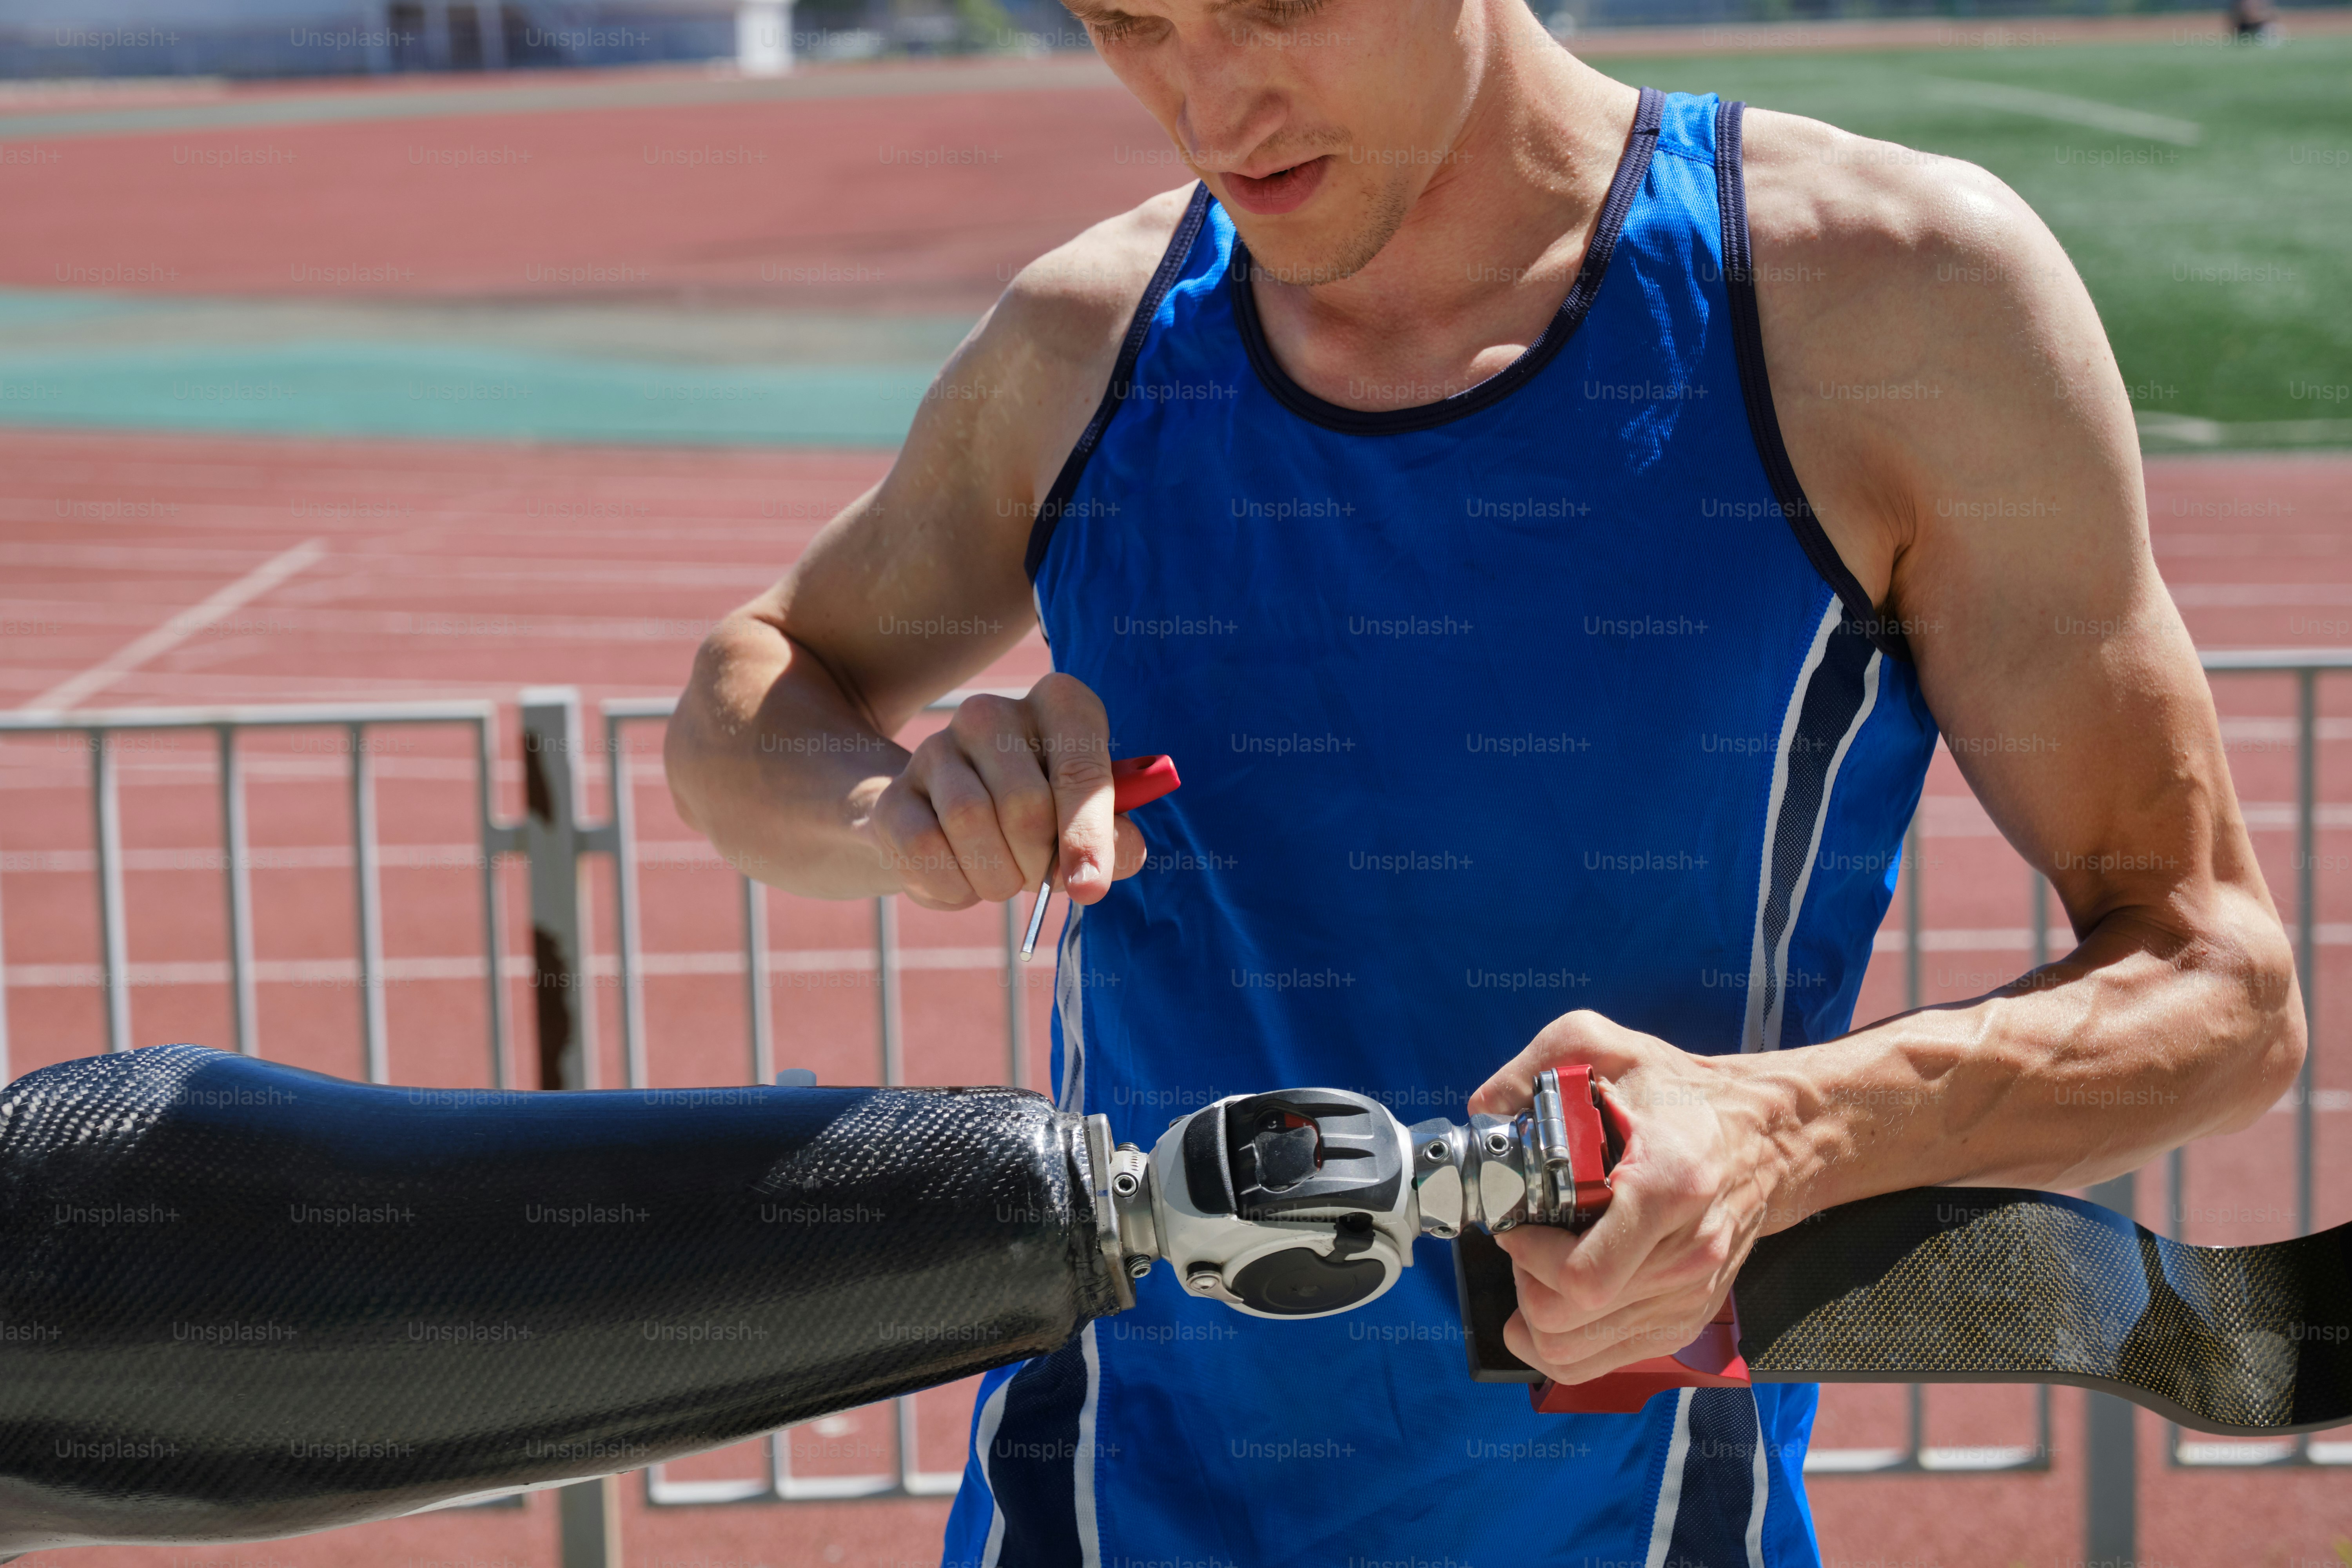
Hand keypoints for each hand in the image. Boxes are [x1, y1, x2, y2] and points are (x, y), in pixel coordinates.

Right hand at [865, 673, 1147, 911]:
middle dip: (1038, 863)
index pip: (1079, 766)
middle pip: (1024, 804)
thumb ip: (1115, 843)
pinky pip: (924, 849)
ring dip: (996, 877)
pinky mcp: (895, 793)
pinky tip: (963, 882)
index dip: (1088, 834)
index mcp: (1058, 705)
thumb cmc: (1042, 823)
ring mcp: (936, 747)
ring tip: (1002, 879)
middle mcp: (992, 713)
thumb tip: (1101, 865)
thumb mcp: (1089, 828)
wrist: (956, 828)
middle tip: (1037, 877)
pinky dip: (953, 886)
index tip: (1091, 886)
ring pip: (970, 822)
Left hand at [1467, 1011, 1786, 1383]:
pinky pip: (1604, 1360)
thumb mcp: (1604, 1046)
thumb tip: (1484, 1110)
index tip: (1515, 1223)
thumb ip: (1534, 1067)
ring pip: (1577, 1354)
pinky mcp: (1687, 1319)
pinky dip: (1567, 1338)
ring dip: (1537, 1317)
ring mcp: (1688, 1296)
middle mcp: (1685, 1256)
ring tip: (1540, 1267)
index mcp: (1665, 1189)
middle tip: (1524, 1242)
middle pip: (1567, 1321)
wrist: (1766, 1135)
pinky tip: (1563, 1292)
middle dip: (1522, 1285)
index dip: (1527, 1257)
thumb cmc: (1682, 1095)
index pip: (1582, 1276)